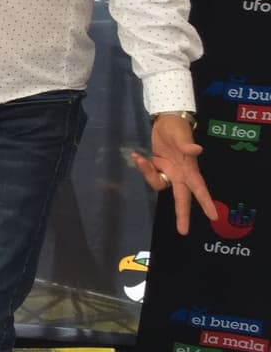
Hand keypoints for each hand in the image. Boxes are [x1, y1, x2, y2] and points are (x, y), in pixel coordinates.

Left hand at [130, 113, 217, 235]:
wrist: (165, 120)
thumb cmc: (177, 128)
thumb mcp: (182, 135)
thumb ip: (187, 144)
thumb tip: (198, 150)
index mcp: (189, 169)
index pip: (199, 188)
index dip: (205, 202)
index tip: (213, 216)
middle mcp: (180, 174)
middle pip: (182, 197)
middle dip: (182, 214)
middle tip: (183, 231)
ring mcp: (168, 170)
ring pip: (159, 184)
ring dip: (148, 175)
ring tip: (140, 158)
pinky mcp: (157, 166)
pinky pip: (149, 173)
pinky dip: (142, 166)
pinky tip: (136, 155)